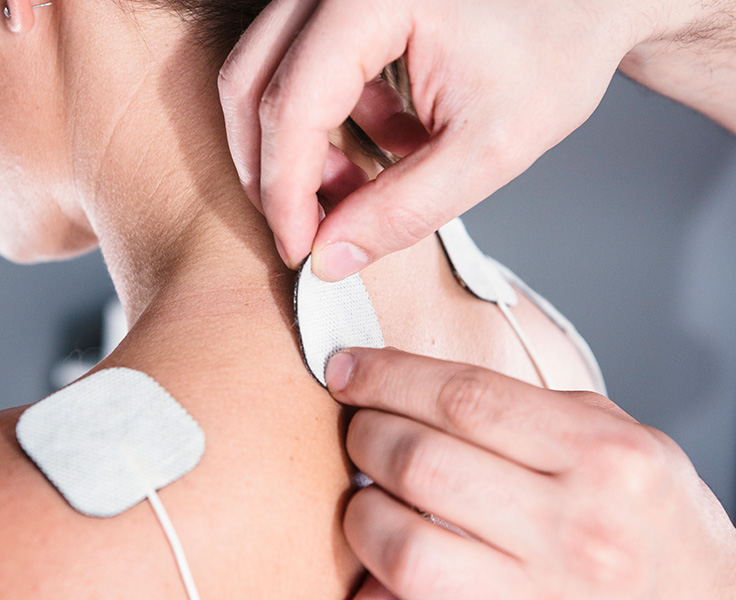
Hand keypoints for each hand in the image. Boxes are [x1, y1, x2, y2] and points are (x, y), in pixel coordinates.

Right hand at [218, 0, 710, 280]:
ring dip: (297, 150)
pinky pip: (300, 67)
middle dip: (272, 171)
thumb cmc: (556, 53)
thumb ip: (403, 210)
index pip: (293, 105)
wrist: (586, 2)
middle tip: (305, 231)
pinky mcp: (341, 3)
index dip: (286, 192)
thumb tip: (329, 256)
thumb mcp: (489, 149)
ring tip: (361, 189)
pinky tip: (390, 143)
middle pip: (252, 81)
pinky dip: (328, 122)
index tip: (300, 252)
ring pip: (265, 74)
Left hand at [324, 348, 735, 598]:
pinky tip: (378, 555)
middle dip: (366, 434)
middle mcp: (577, 526)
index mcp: (603, 456)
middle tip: (357, 425)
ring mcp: (544, 593)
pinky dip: (377, 579)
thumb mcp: (620, 442)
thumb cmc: (658, 521)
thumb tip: (420, 388)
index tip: (348, 368)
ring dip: (361, 511)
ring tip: (368, 494)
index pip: (463, 397)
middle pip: (421, 461)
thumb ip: (530, 410)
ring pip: (404, 544)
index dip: (388, 375)